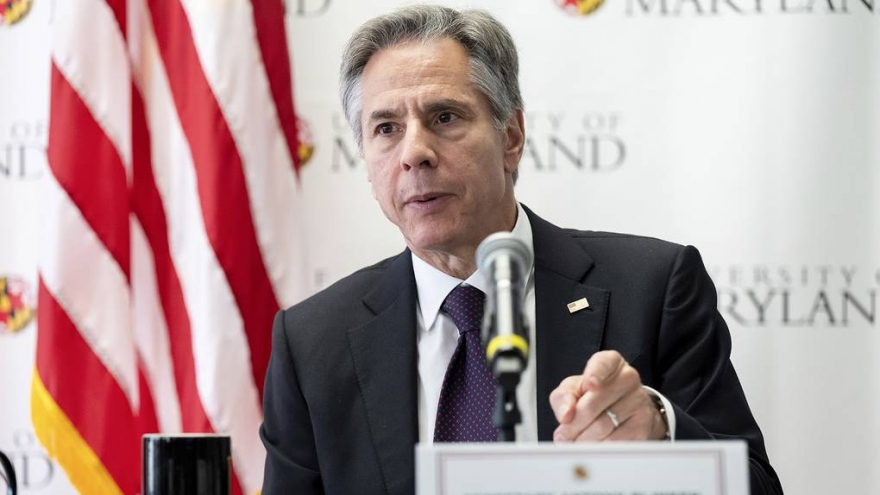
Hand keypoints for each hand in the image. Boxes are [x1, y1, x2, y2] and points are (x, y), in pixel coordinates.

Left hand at [549, 350, 666, 441]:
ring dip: (583, 439)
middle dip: (573, 424)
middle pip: (593, 404)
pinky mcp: (643, 425)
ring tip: (576, 442)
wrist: (626, 411)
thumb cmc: (594, 396)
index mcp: (610, 362)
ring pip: (603, 426)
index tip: (589, 385)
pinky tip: (593, 447)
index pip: (602, 364)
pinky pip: (615, 442)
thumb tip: (565, 414)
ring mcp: (639, 401)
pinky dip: (599, 448)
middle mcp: (628, 378)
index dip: (595, 375)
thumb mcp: (575, 389)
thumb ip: (563, 397)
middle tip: (563, 435)